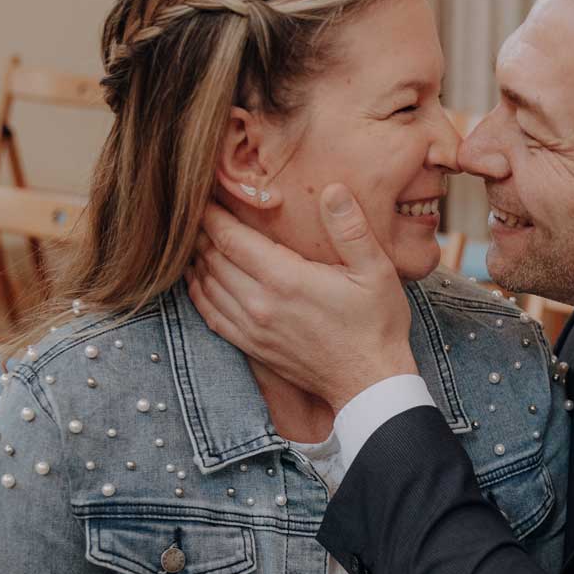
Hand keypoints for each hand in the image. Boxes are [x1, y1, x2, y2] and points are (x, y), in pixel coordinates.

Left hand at [187, 184, 417, 411]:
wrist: (370, 383)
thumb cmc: (376, 326)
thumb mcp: (376, 271)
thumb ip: (351, 228)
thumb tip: (332, 190)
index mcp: (285, 279)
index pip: (229, 237)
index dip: (211, 213)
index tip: (206, 194)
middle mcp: (260, 304)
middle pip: (212, 258)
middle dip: (202, 231)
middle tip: (199, 210)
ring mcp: (252, 329)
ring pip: (207, 285)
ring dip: (198, 259)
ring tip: (197, 237)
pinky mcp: (252, 347)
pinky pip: (211, 315)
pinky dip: (199, 292)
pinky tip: (199, 278)